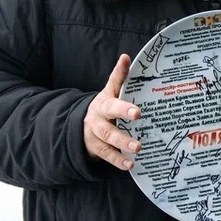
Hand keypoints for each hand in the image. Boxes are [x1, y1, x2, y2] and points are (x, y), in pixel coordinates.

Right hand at [83, 54, 142, 170]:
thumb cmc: (105, 106)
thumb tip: (126, 56)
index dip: (123, 103)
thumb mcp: (110, 92)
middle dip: (123, 118)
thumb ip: (119, 77)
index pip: (113, 98)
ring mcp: (95, 133)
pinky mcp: (96, 148)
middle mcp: (98, 117)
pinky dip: (118, 160)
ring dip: (122, 145)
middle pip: (109, 119)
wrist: (81, 125)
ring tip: (138, 148)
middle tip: (138, 118)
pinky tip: (130, 164)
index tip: (137, 110)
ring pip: (107, 139)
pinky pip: (106, 154)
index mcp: (104, 102)